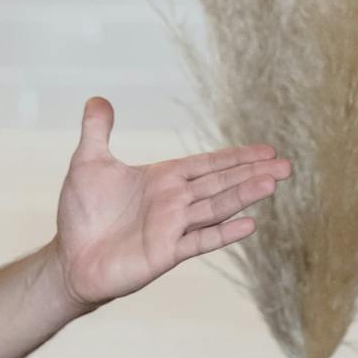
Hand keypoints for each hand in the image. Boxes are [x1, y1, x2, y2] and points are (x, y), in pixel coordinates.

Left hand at [51, 96, 290, 307]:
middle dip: (252, 172)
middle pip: (221, 183)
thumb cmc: (81, 215)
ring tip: (273, 183)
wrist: (71, 259)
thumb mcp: (87, 163)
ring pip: (216, 207)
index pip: (208, 164)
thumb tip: (98, 98)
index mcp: (163, 179)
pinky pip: (200, 240)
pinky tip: (249, 224)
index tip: (267, 150)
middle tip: (287, 165)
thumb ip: (97, 131)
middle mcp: (174, 202)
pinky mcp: (166, 252)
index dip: (237, 157)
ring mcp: (173, 227)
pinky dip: (224, 233)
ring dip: (244, 196)